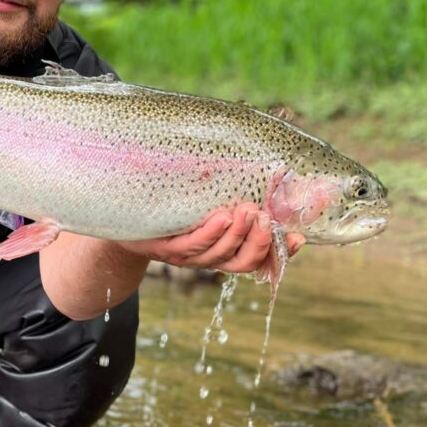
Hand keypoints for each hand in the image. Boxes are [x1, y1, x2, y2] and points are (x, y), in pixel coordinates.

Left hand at [117, 202, 304, 274]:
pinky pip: (190, 245)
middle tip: (265, 218)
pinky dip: (209, 233)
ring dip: (235, 234)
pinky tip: (221, 216)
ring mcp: (186, 256)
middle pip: (241, 261)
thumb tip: (276, 164)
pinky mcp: (164, 248)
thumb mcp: (209, 195)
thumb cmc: (176, 200)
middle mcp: (207, 257)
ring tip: (247, 212)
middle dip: (258, 242)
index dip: (281, 252)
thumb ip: (237, 187)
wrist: (127, 212)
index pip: (259, 258)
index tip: (299, 237)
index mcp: (224, 249)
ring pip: (218, 254)